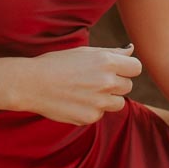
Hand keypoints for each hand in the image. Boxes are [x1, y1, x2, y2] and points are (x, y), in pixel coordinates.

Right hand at [20, 44, 140, 124]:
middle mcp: (106, 82)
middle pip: (128, 86)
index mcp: (106, 62)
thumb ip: (111, 53)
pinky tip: (76, 100)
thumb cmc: (58, 63)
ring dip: (108, 98)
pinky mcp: (90, 117)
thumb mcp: (85, 52)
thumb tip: (131, 50)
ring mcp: (99, 102)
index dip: (127, 68)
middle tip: (96, 79)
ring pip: (118, 103)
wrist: (32, 83)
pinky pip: (101, 114)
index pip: (136, 67)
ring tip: (87, 91)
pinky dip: (93, 108)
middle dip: (116, 83)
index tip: (117, 69)